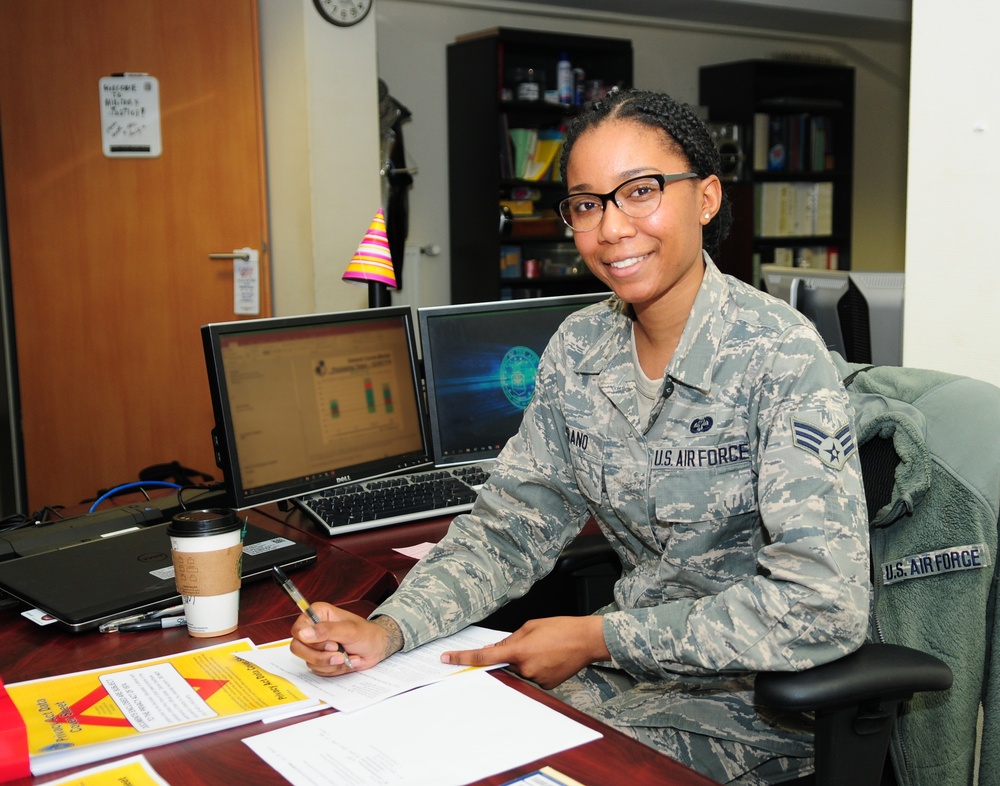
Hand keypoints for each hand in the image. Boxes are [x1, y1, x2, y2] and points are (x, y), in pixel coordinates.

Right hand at [289, 602, 400, 676]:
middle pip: (298, 648)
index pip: (297, 629)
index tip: (330, 644)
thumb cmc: (366, 633)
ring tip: (347, 656)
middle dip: (321, 655)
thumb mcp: (349, 630)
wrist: (376, 648)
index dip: (308, 640)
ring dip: (331, 663)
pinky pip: (318, 670)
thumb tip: (303, 633)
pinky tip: (346, 660)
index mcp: (317, 614)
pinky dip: (334, 668)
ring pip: (309, 661)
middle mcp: (313, 629)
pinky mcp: (320, 660)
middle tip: (339, 652)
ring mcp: (315, 646)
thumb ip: (326, 630)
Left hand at [442, 616, 608, 689]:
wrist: (587, 640)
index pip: (484, 657)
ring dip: (526, 660)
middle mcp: (525, 668)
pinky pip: (532, 676)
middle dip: (512, 654)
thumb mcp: (531, 626)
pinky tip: (551, 657)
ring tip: (546, 647)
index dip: (463, 658)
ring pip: (520, 670)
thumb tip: (495, 649)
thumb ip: (510, 639)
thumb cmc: (561, 628)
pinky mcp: (546, 685)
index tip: (447, 659)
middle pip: (506, 664)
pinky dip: (537, 666)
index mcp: (519, 650)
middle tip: (532, 643)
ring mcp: (536, 679)